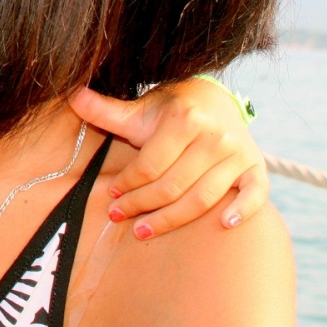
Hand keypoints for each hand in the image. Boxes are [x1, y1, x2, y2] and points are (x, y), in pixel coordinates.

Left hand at [69, 79, 267, 237]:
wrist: (213, 101)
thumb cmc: (169, 112)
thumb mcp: (138, 110)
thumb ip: (105, 110)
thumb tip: (71, 95)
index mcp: (185, 120)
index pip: (150, 165)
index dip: (127, 183)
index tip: (111, 194)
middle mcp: (215, 136)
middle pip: (173, 186)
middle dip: (142, 205)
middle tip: (119, 216)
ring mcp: (238, 154)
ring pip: (202, 198)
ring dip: (172, 219)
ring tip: (144, 231)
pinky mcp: (255, 168)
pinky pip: (255, 194)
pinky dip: (243, 211)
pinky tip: (224, 225)